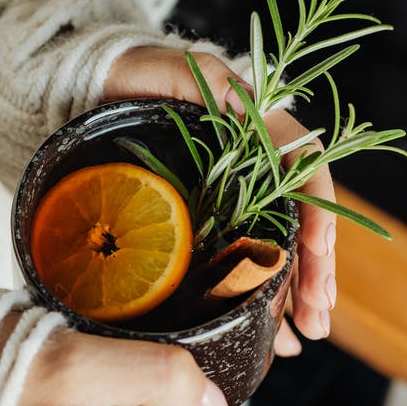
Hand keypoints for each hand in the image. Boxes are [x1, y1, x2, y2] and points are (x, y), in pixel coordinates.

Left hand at [104, 46, 337, 354]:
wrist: (88, 86)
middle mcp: (253, 164)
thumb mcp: (177, 70)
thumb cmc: (131, 71)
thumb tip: (241, 104)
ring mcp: (232, 193)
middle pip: (299, 220)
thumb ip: (212, 82)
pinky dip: (259, 294)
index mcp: (257, 127)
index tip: (318, 253)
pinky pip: (240, 259)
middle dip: (314, 271)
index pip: (305, 170)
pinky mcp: (207, 217)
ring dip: (294, 292)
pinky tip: (272, 329)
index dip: (318, 211)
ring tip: (305, 335)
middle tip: (316, 317)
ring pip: (276, 247)